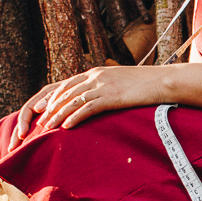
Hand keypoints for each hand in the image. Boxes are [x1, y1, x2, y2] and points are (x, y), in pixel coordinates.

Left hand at [8, 66, 169, 148]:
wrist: (163, 81)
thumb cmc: (144, 85)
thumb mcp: (120, 82)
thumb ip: (105, 88)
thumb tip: (96, 99)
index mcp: (96, 73)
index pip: (66, 84)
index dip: (51, 97)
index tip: (40, 109)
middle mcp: (95, 76)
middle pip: (65, 92)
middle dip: (50, 108)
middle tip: (38, 121)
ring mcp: (103, 85)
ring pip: (73, 101)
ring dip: (58, 115)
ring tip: (47, 128)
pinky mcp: (112, 96)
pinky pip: (88, 108)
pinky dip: (75, 117)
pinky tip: (66, 128)